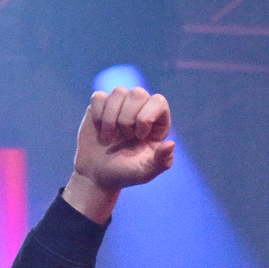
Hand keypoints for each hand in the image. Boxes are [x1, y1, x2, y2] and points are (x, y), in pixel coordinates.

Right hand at [63, 86, 175, 222]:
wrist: (97, 175)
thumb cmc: (124, 174)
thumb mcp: (145, 172)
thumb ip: (161, 161)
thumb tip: (171, 144)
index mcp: (156, 123)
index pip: (158, 101)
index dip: (147, 116)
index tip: (139, 136)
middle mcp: (140, 109)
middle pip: (138, 93)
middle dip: (127, 117)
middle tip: (125, 137)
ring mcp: (120, 105)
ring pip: (119, 92)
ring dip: (111, 118)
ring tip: (110, 138)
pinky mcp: (100, 106)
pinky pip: (99, 97)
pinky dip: (98, 115)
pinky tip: (100, 131)